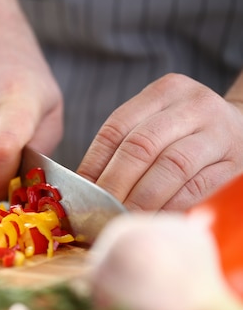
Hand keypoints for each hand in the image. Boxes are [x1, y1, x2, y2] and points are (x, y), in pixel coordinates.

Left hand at [78, 73, 242, 210]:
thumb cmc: (185, 132)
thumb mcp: (155, 123)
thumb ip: (124, 145)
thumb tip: (85, 186)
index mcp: (165, 91)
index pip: (117, 128)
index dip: (94, 164)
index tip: (81, 192)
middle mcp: (194, 106)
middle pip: (141, 146)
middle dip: (115, 185)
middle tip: (99, 211)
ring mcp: (219, 133)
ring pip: (171, 167)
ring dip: (142, 199)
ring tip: (123, 218)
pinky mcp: (236, 163)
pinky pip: (198, 188)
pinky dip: (171, 206)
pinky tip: (153, 218)